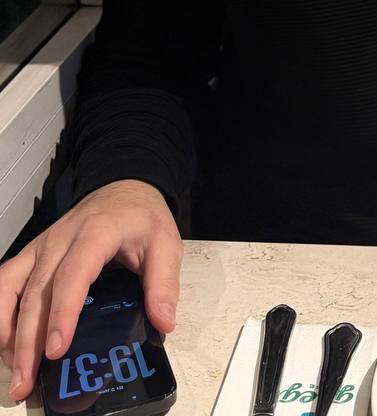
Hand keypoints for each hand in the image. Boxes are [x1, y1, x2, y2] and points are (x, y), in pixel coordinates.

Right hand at [0, 180, 180, 401]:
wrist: (125, 188)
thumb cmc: (143, 218)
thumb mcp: (166, 243)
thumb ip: (164, 282)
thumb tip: (164, 323)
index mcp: (96, 233)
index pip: (73, 275)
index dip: (62, 313)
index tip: (56, 351)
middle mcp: (62, 238)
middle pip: (37, 292)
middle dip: (29, 341)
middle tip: (27, 382)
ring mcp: (43, 244)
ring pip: (12, 287)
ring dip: (8, 331)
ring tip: (16, 370)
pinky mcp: (33, 252)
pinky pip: (5, 280)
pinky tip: (5, 342)